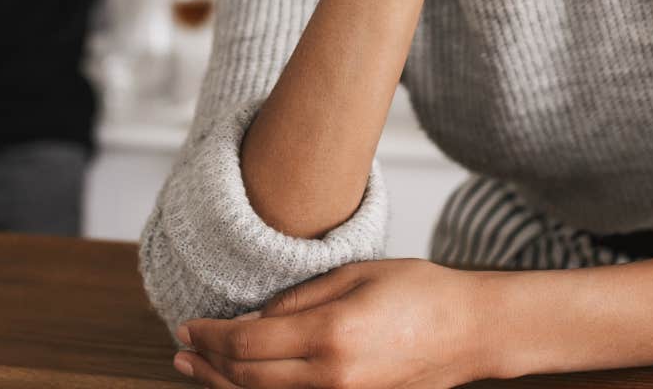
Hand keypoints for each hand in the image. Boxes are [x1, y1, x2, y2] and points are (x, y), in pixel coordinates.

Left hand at [176, 260, 490, 388]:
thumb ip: (298, 298)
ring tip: (196, 369)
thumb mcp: (353, 274)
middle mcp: (332, 378)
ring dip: (224, 385)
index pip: (247, 342)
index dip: (210, 335)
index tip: (188, 324)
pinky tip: (241, 384)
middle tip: (182, 348)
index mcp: (330, 335)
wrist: (470, 332)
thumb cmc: (420, 293)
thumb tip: (254, 317)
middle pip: (247, 378)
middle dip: (207, 363)